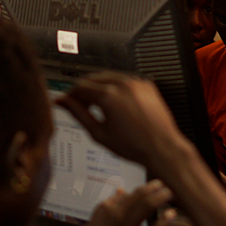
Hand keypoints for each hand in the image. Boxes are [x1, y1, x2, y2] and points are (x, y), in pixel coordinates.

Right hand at [57, 73, 184, 165]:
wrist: (161, 148)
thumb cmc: (134, 146)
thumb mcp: (98, 133)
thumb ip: (78, 114)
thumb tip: (63, 102)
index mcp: (108, 96)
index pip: (79, 87)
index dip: (70, 96)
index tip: (68, 102)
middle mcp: (122, 85)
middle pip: (92, 78)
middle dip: (83, 91)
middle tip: (81, 106)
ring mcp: (136, 83)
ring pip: (108, 77)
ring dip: (99, 88)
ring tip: (99, 107)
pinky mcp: (146, 84)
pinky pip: (124, 80)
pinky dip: (116, 88)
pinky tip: (116, 104)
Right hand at [72, 180, 175, 225]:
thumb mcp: (93, 224)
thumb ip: (107, 207)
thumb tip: (121, 191)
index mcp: (105, 209)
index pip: (128, 193)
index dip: (142, 190)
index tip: (149, 188)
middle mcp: (116, 215)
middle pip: (141, 195)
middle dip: (155, 188)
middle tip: (162, 186)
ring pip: (148, 205)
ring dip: (161, 196)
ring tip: (169, 194)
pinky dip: (166, 219)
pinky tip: (171, 215)